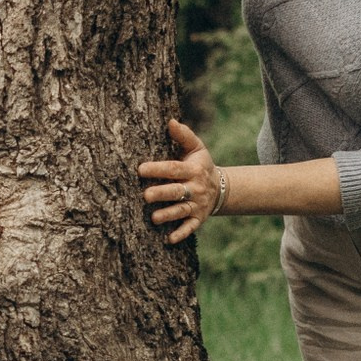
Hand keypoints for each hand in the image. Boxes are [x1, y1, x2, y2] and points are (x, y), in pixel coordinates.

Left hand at [138, 117, 220, 243]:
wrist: (220, 188)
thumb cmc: (200, 165)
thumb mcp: (197, 148)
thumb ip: (183, 136)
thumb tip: (170, 121)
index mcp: (193, 170)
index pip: (174, 169)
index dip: (158, 169)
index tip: (140, 169)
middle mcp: (196, 188)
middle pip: (177, 191)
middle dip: (162, 194)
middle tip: (145, 196)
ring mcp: (198, 205)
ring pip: (182, 211)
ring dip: (168, 215)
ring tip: (154, 218)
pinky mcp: (198, 219)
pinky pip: (190, 228)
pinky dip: (181, 234)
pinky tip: (168, 240)